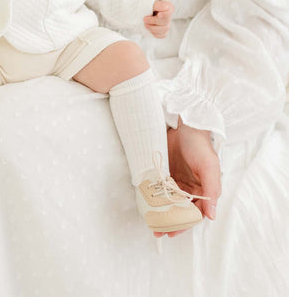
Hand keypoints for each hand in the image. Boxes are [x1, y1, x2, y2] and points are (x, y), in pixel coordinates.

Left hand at [144, 0, 173, 37]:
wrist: (142, 11)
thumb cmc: (147, 5)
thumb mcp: (151, 2)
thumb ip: (157, 5)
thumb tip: (165, 7)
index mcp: (168, 7)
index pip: (169, 12)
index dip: (164, 15)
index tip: (158, 14)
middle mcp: (169, 16)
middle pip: (165, 21)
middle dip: (154, 21)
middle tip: (145, 19)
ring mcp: (166, 24)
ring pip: (164, 29)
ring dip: (153, 28)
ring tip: (145, 25)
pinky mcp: (163, 31)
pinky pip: (162, 35)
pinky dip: (155, 33)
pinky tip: (150, 29)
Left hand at [154, 119, 221, 237]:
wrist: (185, 127)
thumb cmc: (201, 147)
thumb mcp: (209, 168)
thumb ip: (211, 191)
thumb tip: (212, 216)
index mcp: (204, 192)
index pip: (194, 214)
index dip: (184, 224)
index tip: (172, 232)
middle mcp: (190, 189)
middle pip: (180, 211)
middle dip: (170, 222)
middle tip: (157, 231)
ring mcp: (177, 182)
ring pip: (169, 202)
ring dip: (161, 213)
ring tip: (150, 222)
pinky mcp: (166, 174)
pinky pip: (160, 189)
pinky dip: (154, 198)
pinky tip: (147, 204)